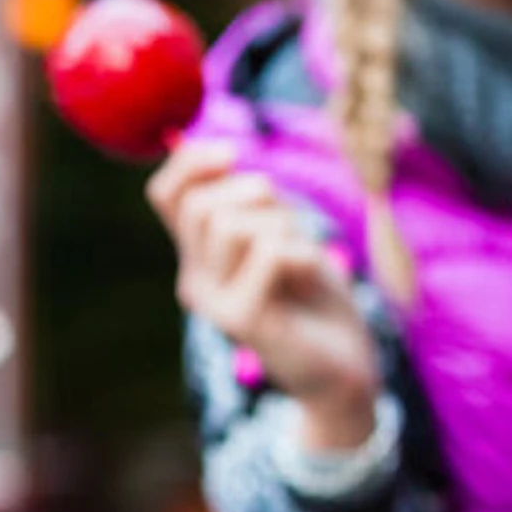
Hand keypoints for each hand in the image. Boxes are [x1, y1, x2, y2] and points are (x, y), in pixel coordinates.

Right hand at [147, 140, 380, 449]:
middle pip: (204, 204)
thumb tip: (213, 148)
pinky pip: (267, 252)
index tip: (231, 154)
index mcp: (200, 254)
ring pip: (234, 223)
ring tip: (303, 261)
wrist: (346, 363)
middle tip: (292, 231)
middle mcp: (195, 278)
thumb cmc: (316, 294)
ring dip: (286, 228)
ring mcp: (213, 302)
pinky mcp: (239, 319)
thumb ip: (248, 202)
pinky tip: (312, 281)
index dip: (192, 163)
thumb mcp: (281, 233)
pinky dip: (303, 254)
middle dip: (259, 197)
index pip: (166, 194)